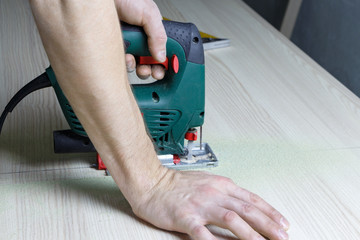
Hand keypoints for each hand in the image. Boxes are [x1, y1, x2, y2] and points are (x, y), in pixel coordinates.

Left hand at [115, 0, 166, 79]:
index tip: (165, 70)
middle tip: (153, 72)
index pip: (163, 52)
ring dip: (137, 67)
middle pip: (150, 63)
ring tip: (136, 62)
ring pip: (135, 65)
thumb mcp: (148, 14)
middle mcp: (140, 40)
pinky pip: (120, 62)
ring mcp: (128, 45)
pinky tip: (124, 56)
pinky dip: (123, 63)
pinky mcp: (114, 48)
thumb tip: (162, 56)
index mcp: (152, 32)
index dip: (165, 63)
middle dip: (152, 70)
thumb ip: (158, 35)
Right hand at [133, 169, 289, 239]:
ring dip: (251, 235)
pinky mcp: (185, 217)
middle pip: (247, 210)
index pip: (252, 199)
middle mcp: (214, 193)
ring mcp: (200, 205)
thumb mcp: (205, 181)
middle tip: (283, 237)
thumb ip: (223, 192)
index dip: (270, 212)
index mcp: (221, 185)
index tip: (283, 223)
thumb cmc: (175, 183)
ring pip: (232, 220)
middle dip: (269, 225)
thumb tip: (241, 204)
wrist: (151, 181)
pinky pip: (203, 233)